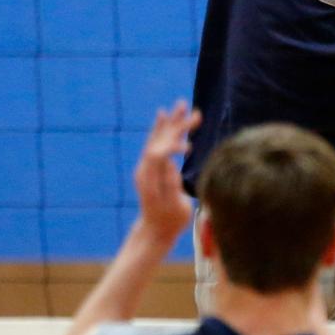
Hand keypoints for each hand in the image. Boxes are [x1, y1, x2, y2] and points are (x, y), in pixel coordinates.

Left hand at [134, 101, 199, 246]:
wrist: (155, 230)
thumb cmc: (169, 221)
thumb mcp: (175, 207)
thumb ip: (171, 186)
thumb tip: (170, 165)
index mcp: (149, 178)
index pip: (158, 154)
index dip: (172, 146)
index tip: (189, 149)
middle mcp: (145, 168)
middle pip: (159, 140)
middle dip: (175, 125)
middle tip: (188, 107)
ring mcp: (146, 166)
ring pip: (158, 138)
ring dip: (171, 122)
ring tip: (180, 105)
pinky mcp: (151, 166)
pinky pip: (156, 143)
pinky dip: (162, 129)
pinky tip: (164, 116)